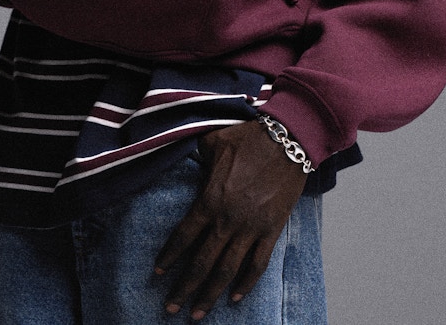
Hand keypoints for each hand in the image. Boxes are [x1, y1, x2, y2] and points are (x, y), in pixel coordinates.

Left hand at [154, 119, 307, 319]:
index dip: (169, 256)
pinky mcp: (271, 230)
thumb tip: (182, 154)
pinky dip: (246, 283)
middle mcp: (227, 219)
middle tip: (170, 309)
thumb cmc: (248, 138)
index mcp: (210, 199)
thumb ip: (196, 155)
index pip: (183, 235)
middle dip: (184, 288)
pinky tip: (235, 298)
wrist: (287, 140)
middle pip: (201, 262)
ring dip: (210, 294)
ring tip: (197, 314)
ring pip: (227, 270)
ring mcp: (251, 228)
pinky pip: (257, 264)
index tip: (158, 272)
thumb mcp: (212, 141)